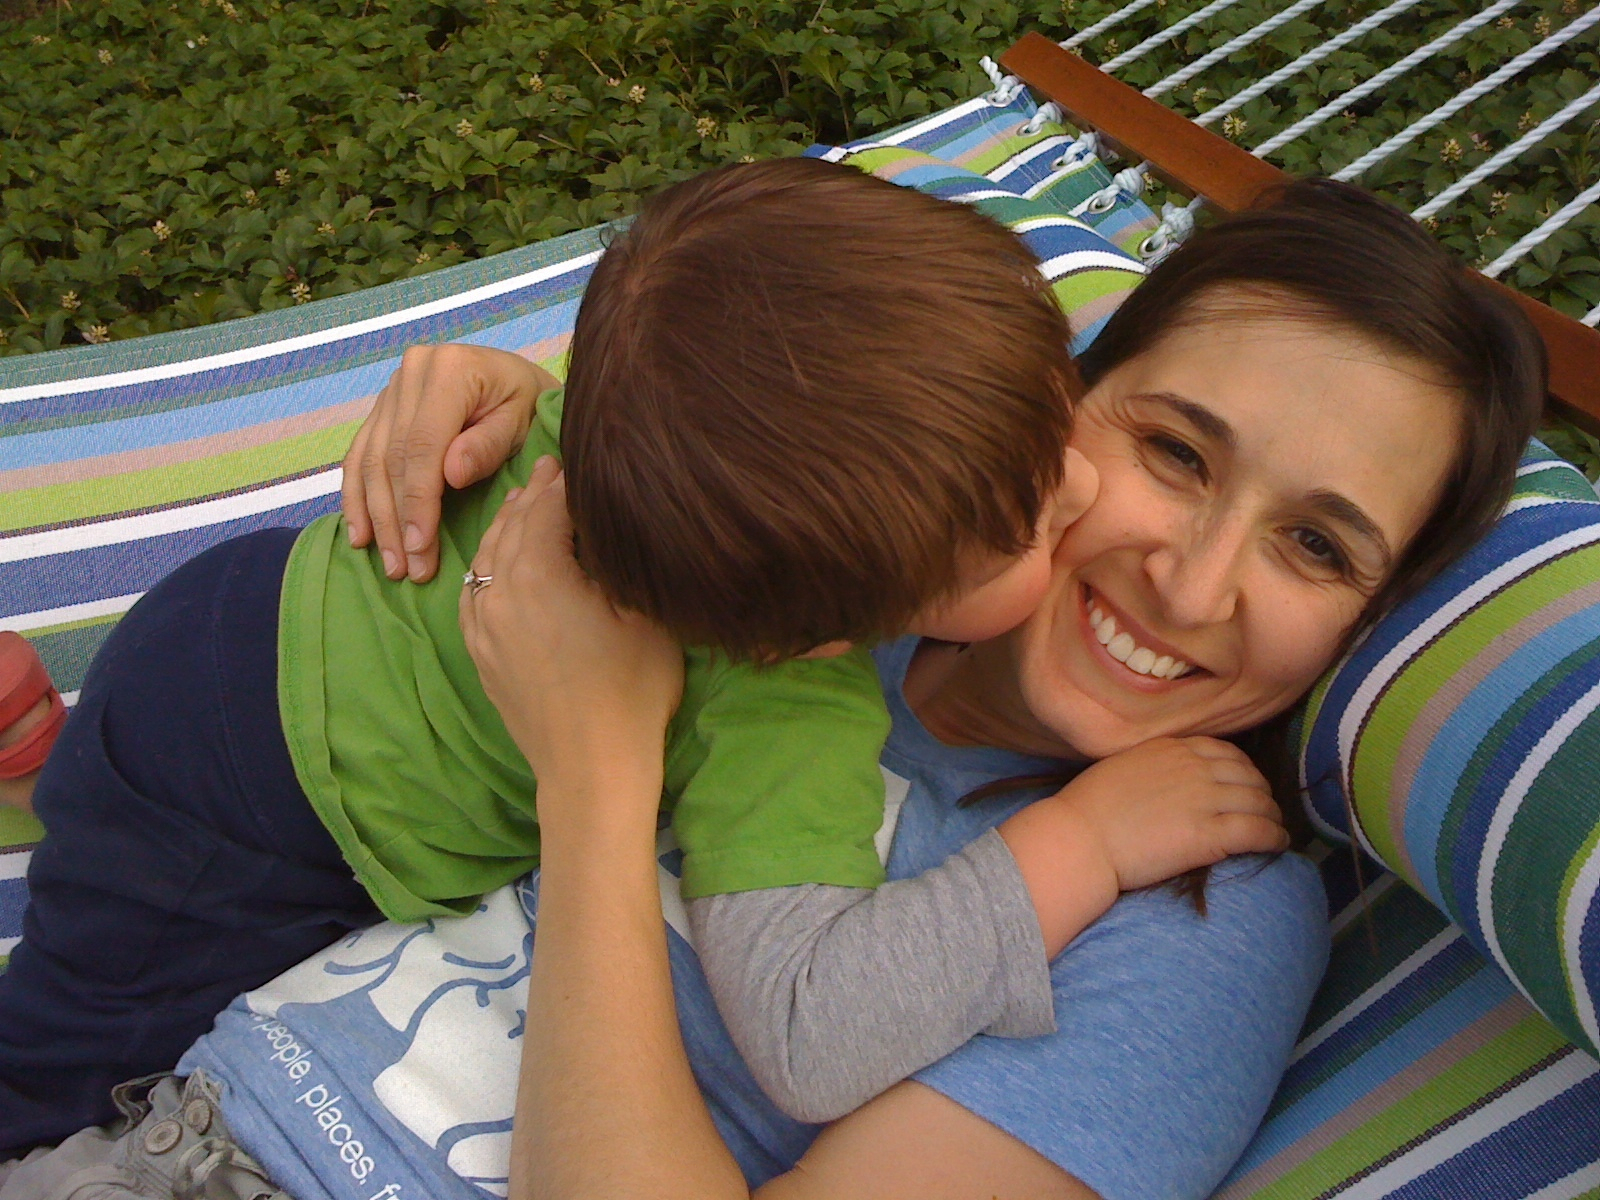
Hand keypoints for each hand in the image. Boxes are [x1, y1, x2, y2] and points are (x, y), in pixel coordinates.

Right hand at [343, 343, 556, 582]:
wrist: (515, 380)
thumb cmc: (527, 404)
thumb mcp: (523, 421)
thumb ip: (488, 445)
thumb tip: (451, 474)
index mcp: (448, 370)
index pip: (423, 445)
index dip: (418, 499)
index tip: (419, 544)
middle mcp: (411, 374)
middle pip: (393, 457)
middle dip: (397, 519)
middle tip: (407, 568)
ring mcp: (391, 390)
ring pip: (371, 461)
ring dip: (377, 518)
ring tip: (391, 563)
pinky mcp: (382, 409)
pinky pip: (359, 456)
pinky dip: (358, 498)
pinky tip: (362, 535)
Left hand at [458, 458, 683, 818]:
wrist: (591, 765)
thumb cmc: (632, 688)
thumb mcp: (641, 610)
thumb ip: (614, 555)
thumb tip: (603, 520)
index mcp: (538, 570)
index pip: (549, 504)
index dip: (567, 480)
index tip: (582, 460)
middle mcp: (499, 588)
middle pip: (514, 522)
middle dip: (535, 494)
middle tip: (552, 467)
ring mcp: (482, 621)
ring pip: (489, 554)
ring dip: (510, 524)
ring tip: (527, 502)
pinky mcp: (479, 649)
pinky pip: (476, 588)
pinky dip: (491, 563)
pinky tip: (503, 559)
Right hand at [1052, 737, 1287, 892]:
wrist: (1080, 838)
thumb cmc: (1087, 808)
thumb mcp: (1122, 767)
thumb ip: (1153, 766)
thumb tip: (1166, 780)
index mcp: (1171, 747)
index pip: (1224, 752)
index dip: (1243, 769)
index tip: (1245, 783)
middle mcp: (1194, 767)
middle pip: (1248, 775)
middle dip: (1262, 792)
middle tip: (1265, 808)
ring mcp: (1204, 799)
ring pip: (1259, 802)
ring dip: (1272, 815)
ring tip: (1275, 827)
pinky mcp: (1210, 833)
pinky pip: (1258, 830)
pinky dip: (1275, 836)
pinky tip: (1278, 844)